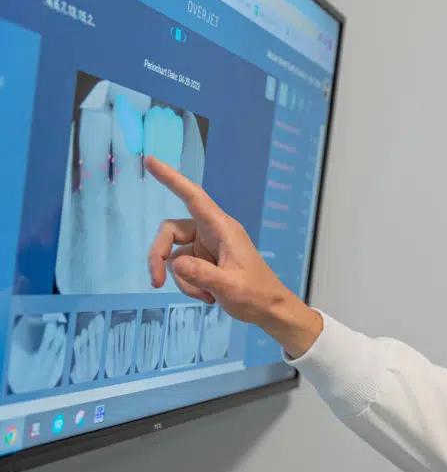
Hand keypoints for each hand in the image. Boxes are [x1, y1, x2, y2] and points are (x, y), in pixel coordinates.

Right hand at [144, 156, 322, 356]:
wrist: (271, 311)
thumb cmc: (257, 295)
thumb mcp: (230, 287)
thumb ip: (202, 275)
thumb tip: (175, 264)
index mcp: (223, 228)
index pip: (193, 196)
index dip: (171, 178)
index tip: (150, 161)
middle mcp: (213, 232)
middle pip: (171, 232)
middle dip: (160, 256)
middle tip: (156, 282)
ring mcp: (207, 247)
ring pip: (175, 255)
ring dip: (182, 280)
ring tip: (205, 296)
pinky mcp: (205, 262)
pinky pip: (183, 269)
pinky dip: (189, 285)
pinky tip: (208, 297)